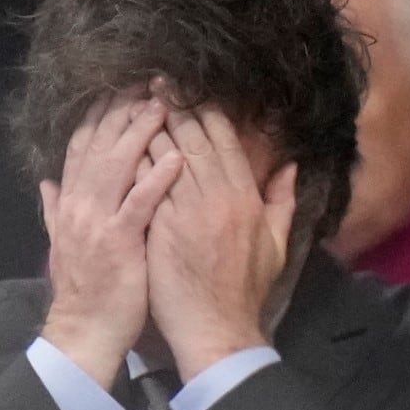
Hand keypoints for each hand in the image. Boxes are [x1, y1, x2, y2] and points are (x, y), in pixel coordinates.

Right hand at [36, 90, 172, 389]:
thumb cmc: (83, 290)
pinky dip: (156, 179)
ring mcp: (97, 222)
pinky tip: (176, 158)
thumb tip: (47, 183)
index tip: (119, 89)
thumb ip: (54, 210)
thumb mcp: (62, 244)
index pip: (81, 147)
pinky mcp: (119, 243)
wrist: (83, 332)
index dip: (99, 115)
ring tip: (162, 106)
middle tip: (146, 82)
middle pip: (98, 145)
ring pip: (116, 166)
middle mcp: (79, 205)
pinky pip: (139, 203)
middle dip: (121, 111)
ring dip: (140, 133)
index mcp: (69, 203)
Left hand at [147, 105, 297, 382]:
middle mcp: (219, 196)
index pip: (223, 139)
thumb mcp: (276, 245)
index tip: (187, 89)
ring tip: (133, 100)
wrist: (218, 329)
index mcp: (246, 196)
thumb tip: (290, 166)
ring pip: (167, 153)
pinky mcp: (162, 227)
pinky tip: (120, 140)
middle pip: (193, 137)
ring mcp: (188, 210)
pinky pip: (146, 182)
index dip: (204, 110)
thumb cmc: (245, 291)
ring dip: (150, 125)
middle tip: (155, 80)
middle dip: (173, 106)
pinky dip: (135, 159)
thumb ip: (282, 201)